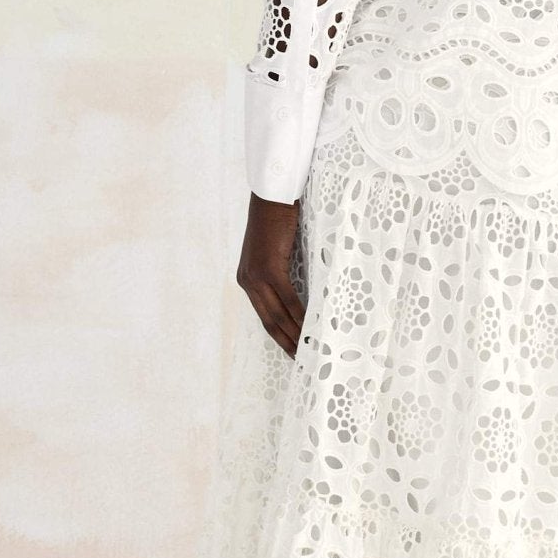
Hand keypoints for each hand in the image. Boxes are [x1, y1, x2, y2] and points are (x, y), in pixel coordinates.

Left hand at [236, 193, 303, 357]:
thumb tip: (299, 290)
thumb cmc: (277, 219)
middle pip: (269, 321)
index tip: (291, 351)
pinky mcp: (269, 269)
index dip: (278, 335)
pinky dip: (300, 315)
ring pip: (277, 315)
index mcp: (247, 279)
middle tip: (302, 360)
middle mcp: (247, 281)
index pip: (263, 315)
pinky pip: (287, 299)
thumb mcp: (275, 251)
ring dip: (294, 334)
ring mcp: (256, 276)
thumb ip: (280, 271)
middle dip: (286, 342)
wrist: (272, 197)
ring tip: (308, 350)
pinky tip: (310, 326)